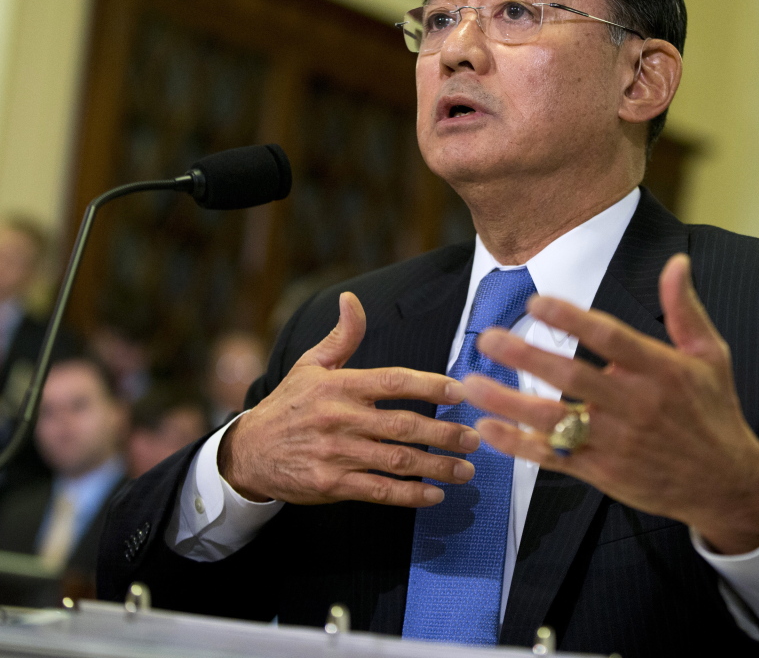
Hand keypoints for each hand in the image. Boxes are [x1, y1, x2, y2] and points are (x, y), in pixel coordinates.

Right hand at [219, 292, 480, 506]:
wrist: (247, 452)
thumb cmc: (288, 404)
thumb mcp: (310, 365)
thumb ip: (342, 336)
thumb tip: (352, 299)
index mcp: (340, 386)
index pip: (393, 381)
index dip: (430, 385)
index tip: (460, 392)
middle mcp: (340, 418)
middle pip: (404, 425)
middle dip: (445, 432)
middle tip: (475, 438)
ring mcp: (336, 454)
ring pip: (397, 461)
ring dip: (436, 466)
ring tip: (466, 469)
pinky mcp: (331, 485)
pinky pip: (378, 491)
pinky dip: (409, 495)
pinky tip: (435, 495)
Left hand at [463, 253, 758, 553]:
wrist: (727, 484)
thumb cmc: (713, 411)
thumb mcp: (711, 355)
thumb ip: (684, 308)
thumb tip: (676, 261)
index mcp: (661, 371)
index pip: (610, 338)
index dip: (571, 319)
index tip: (536, 302)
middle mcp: (636, 406)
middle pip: (573, 378)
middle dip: (527, 357)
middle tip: (488, 338)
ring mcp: (616, 443)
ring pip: (554, 421)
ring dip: (508, 403)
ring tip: (470, 385)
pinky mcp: (603, 472)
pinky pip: (554, 458)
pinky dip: (519, 445)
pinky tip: (488, 429)